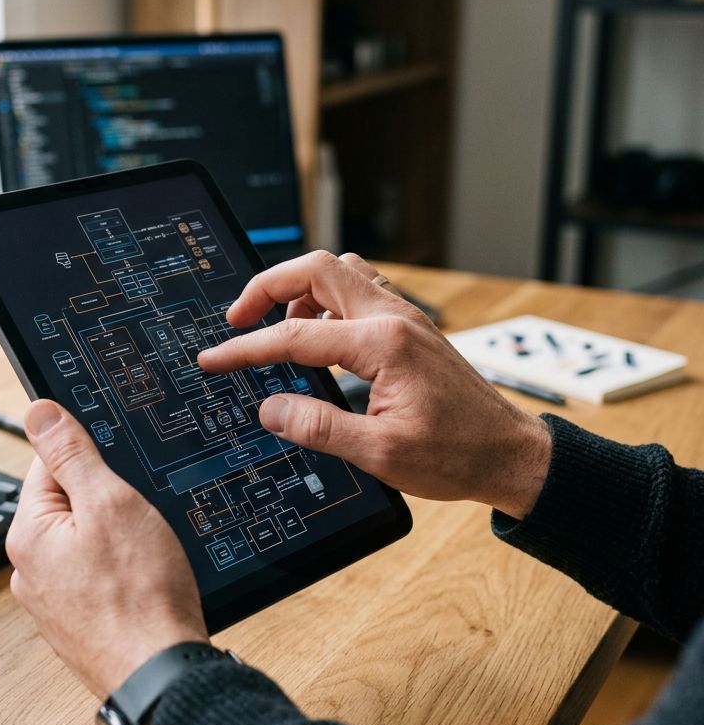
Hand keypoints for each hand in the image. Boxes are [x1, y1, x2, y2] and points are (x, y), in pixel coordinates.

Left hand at [6, 399, 208, 698]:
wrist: (162, 675)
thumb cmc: (140, 595)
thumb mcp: (109, 502)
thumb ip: (71, 454)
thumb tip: (37, 411)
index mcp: (27, 535)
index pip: (49, 465)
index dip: (92, 459)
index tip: (121, 469)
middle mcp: (29, 572)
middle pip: (70, 504)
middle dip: (108, 502)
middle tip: (141, 518)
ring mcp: (54, 603)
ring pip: (88, 543)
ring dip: (119, 539)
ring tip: (147, 556)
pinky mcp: (80, 624)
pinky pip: (98, 577)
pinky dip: (122, 573)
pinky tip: (145, 582)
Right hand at [197, 251, 550, 519]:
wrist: (510, 455)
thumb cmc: (456, 455)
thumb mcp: (380, 453)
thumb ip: (319, 427)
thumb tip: (271, 409)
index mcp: (384, 344)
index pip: (294, 336)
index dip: (246, 348)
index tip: (214, 359)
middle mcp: (394, 319)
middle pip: (316, 269)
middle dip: (267, 287)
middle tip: (237, 320)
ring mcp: (405, 319)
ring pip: (340, 273)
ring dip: (300, 289)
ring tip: (276, 328)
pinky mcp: (410, 329)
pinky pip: (360, 291)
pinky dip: (327, 301)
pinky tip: (319, 336)